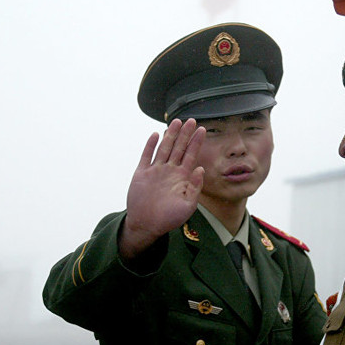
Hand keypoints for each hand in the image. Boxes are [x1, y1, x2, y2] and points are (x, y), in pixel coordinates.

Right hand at [120, 119, 205, 259]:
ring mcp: (156, 171)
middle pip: (179, 148)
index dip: (196, 142)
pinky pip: (147, 156)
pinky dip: (151, 145)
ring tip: (176, 121)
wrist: (147, 225)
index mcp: (182, 178)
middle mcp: (170, 171)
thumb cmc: (169, 218)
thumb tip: (200, 168)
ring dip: (170, 135)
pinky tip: (156, 135)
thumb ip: (195, 187)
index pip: (191, 155)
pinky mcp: (142, 173)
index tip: (203, 130)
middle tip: (192, 120)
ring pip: (164, 148)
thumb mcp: (188, 205)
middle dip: (185, 134)